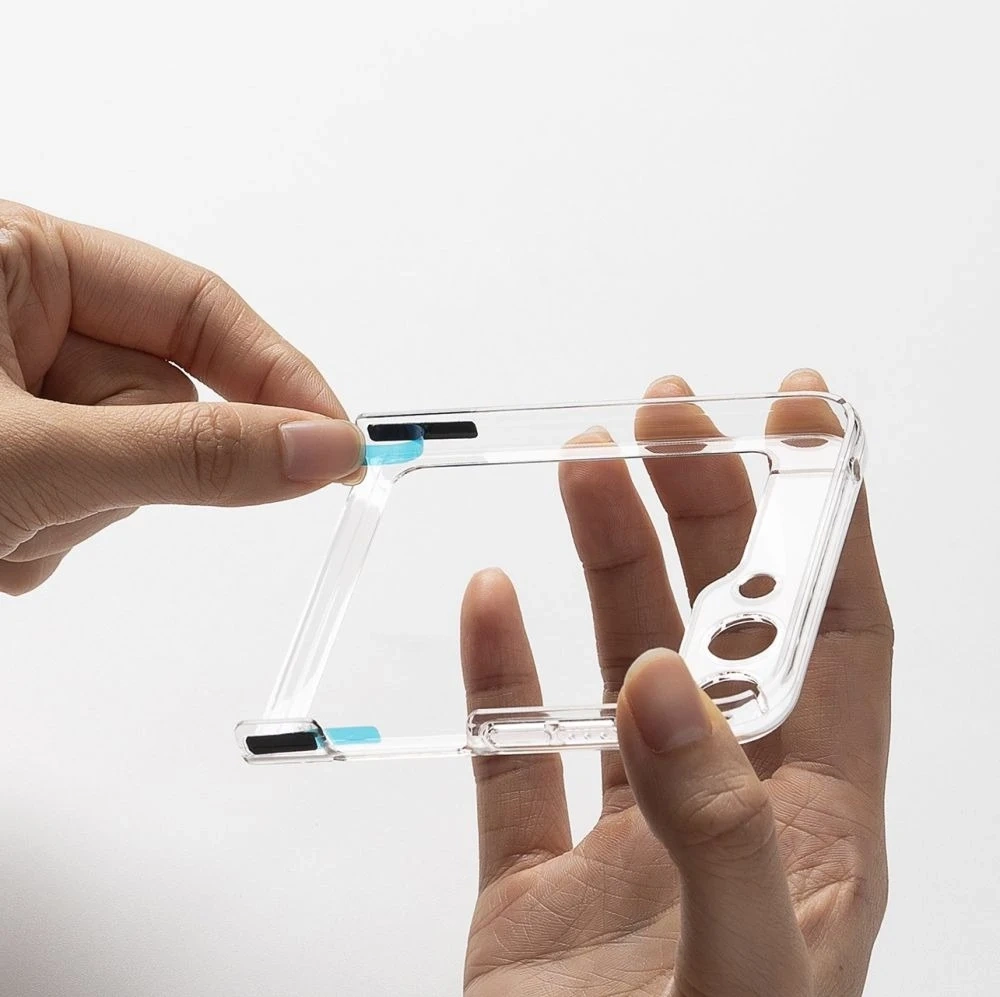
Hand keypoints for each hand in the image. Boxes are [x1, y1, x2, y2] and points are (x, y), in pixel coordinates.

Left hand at [0, 202, 363, 594]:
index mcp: (21, 261)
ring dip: (79, 512)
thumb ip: (187, 454)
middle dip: (132, 468)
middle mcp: (22, 318)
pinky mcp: (13, 458)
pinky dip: (48, 534)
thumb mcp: (36, 454)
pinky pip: (86, 500)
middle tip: (54, 496)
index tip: (339, 444)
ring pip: (131, 462)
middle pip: (165, 400)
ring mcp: (16, 393)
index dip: (275, 377)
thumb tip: (320, 448)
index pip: (197, 308)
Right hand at [460, 370, 891, 996]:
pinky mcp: (536, 873)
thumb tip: (663, 688)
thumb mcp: (747, 978)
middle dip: (701, 503)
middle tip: (664, 415)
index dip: (828, 514)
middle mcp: (723, 806)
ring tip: (581, 467)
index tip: (802, 414)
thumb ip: (720, 832)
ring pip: (614, 660)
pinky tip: (490, 601)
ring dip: (602, 557)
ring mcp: (625, 833)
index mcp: (814, 824)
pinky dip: (498, 669)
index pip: (834, 630)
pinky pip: (511, 749)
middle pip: (717, 618)